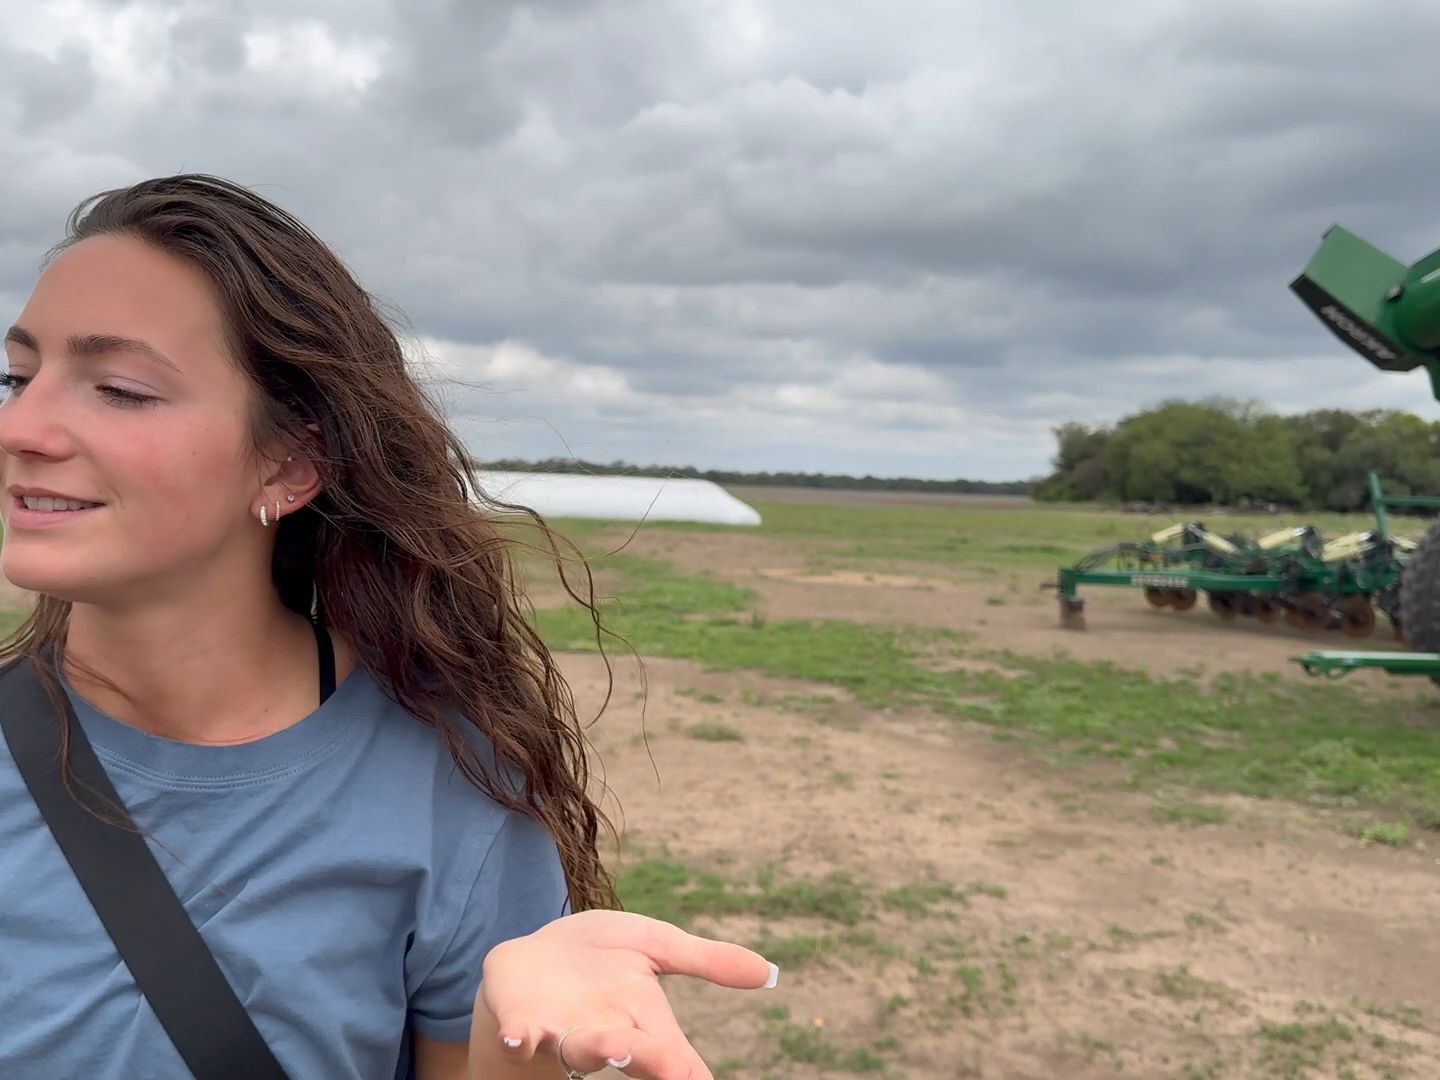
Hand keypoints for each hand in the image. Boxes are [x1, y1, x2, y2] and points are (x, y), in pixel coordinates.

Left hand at [477, 909, 778, 1078]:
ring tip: (611, 1047)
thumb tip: (769, 972)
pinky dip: (519, 1038)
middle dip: (648, 1059)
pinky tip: (519, 1039)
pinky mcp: (522, 1019)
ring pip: (581, 1050)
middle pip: (632, 1053)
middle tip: (670, 1067)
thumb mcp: (657, 946)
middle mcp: (606, 1034)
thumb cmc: (604, 958)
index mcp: (644, 1020)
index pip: (673, 1055)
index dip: (688, 1071)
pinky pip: (519, 1035)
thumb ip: (706, 960)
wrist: (535, 957)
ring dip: (595, 1050)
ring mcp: (562, 1031)